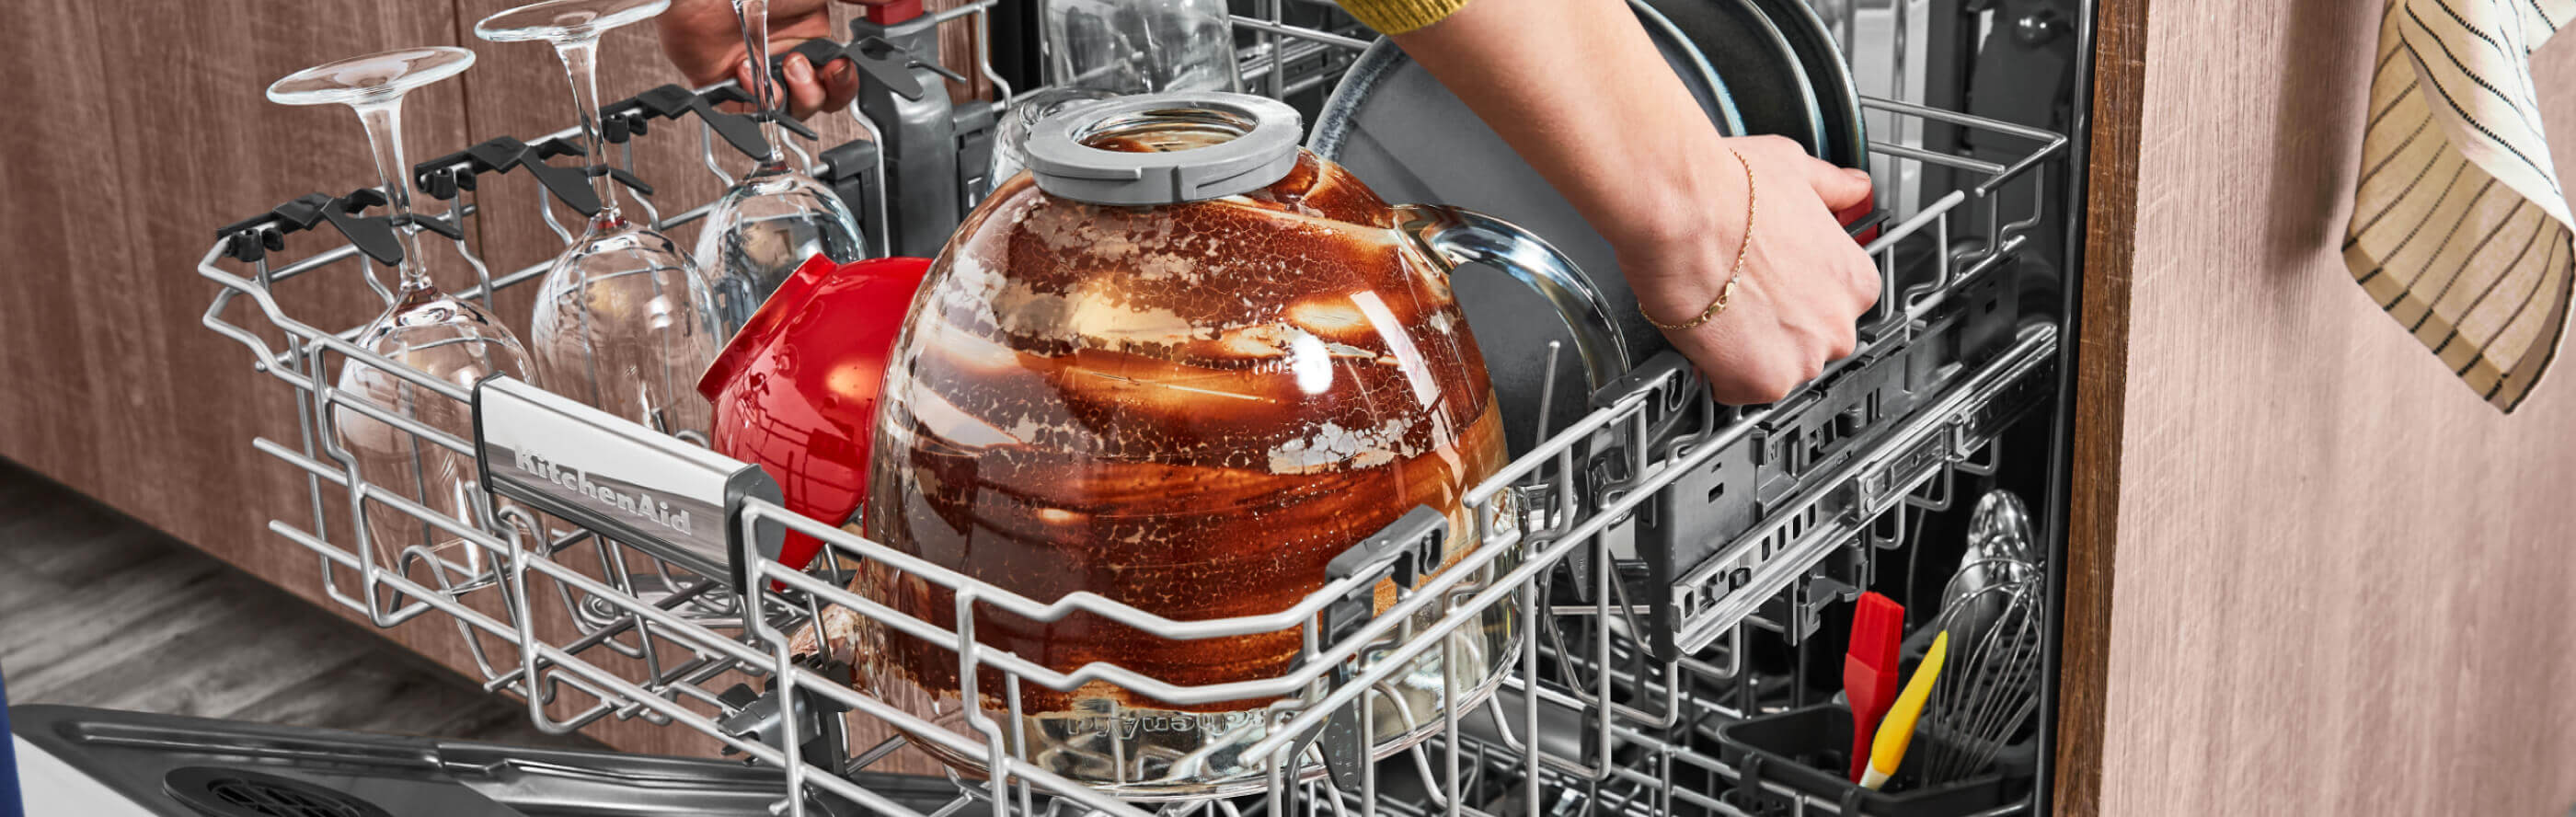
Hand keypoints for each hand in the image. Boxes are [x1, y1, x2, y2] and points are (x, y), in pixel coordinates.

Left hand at [655, 0, 885, 117]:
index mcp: (810, 34)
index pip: (839, 77)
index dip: (843, 83)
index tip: (839, 69)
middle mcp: (784, 54)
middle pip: (817, 101)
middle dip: (817, 93)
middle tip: (801, 67)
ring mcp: (756, 71)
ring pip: (787, 111)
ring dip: (788, 96)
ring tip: (776, 69)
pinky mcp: (723, 84)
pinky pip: (746, 113)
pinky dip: (752, 100)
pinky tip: (747, 70)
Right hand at [1620, 135, 1880, 404]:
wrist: (1685, 212)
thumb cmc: (1730, 190)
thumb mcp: (1798, 171)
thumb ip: (1832, 188)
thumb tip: (1851, 186)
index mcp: (1856, 278)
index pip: (1837, 305)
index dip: (1796, 296)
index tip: (1771, 287)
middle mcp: (1840, 323)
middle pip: (1809, 343)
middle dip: (1775, 329)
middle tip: (1740, 299)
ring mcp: (1804, 357)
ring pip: (1775, 370)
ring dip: (1747, 353)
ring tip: (1718, 314)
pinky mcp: (1762, 381)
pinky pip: (1738, 391)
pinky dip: (1717, 375)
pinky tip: (1705, 339)